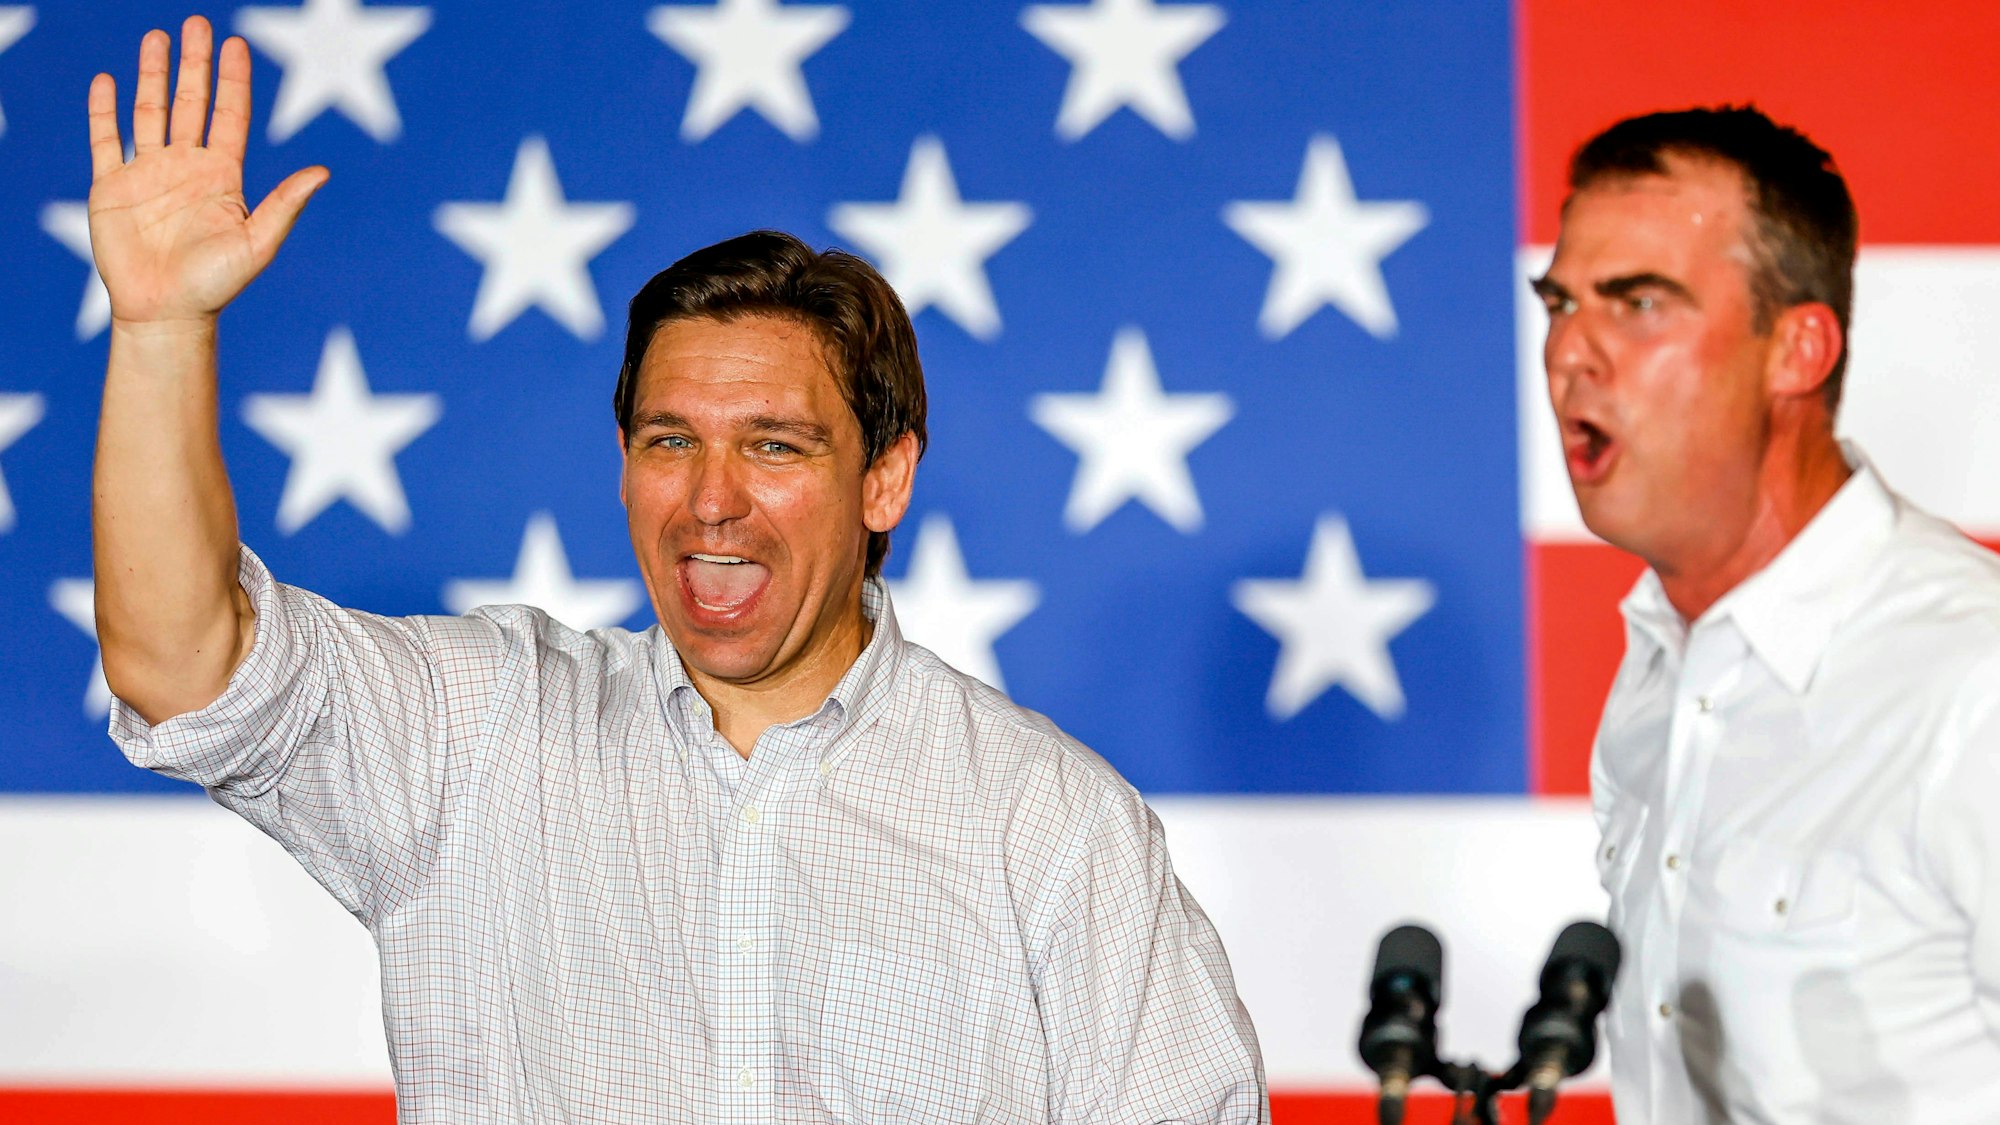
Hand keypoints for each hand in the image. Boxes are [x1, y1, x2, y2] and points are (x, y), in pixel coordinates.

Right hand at [88, 15, 327, 327]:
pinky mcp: (111, 186)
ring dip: (152, 75)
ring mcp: (149, 173)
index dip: (233, 79)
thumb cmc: (216, 284)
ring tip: (155, 38)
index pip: (229, 115)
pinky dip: (104, 110)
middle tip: (195, 24)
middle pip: (191, 102)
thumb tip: (323, 171)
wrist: (166, 313)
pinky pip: (106, 139)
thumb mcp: (258, 243)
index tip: (236, 43)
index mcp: (222, 176)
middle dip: (194, 63)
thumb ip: (285, 204)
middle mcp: (186, 167)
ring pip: (150, 111)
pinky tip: (108, 81)